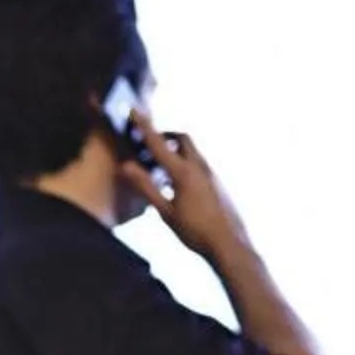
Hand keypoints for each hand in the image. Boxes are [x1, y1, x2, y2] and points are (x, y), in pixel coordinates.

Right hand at [123, 105, 250, 260]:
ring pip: (191, 152)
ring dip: (175, 152)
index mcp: (183, 172)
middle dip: (166, 136)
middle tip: (150, 145)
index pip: (158, 144)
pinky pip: (198, 165)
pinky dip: (184, 165)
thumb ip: (145, 187)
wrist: (229, 244)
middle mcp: (200, 167)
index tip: (134, 111)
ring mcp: (212, 174)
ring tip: (160, 172)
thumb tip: (125, 166)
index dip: (144, 126)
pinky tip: (176, 188)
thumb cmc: (195, 231)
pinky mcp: (218, 183)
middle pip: (182, 139)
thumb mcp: (164, 211)